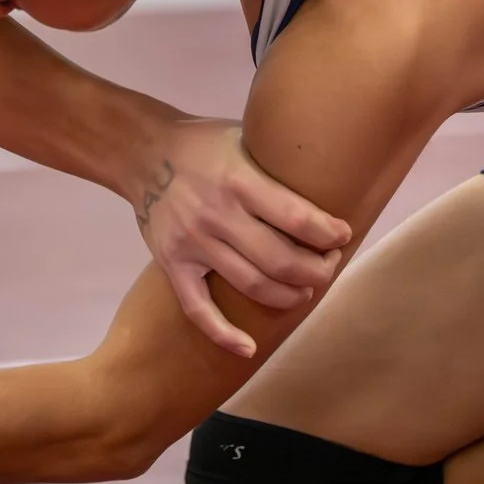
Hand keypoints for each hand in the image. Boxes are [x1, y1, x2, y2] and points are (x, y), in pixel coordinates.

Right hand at [134, 119, 350, 358]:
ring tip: (303, 290)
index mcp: (239, 180)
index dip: (328, 234)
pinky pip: (197, 308)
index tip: (343, 235)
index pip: (296, 218)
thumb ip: (275, 163)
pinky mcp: (172, 263)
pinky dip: (223, 334)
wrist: (140, 151)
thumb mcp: (242, 136)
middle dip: (316, 270)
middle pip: (280, 260)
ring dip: (287, 296)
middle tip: (327, 267)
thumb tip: (328, 174)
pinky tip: (248, 348)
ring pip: (251, 285)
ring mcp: (192, 243)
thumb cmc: (202, 142)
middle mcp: (217, 214)